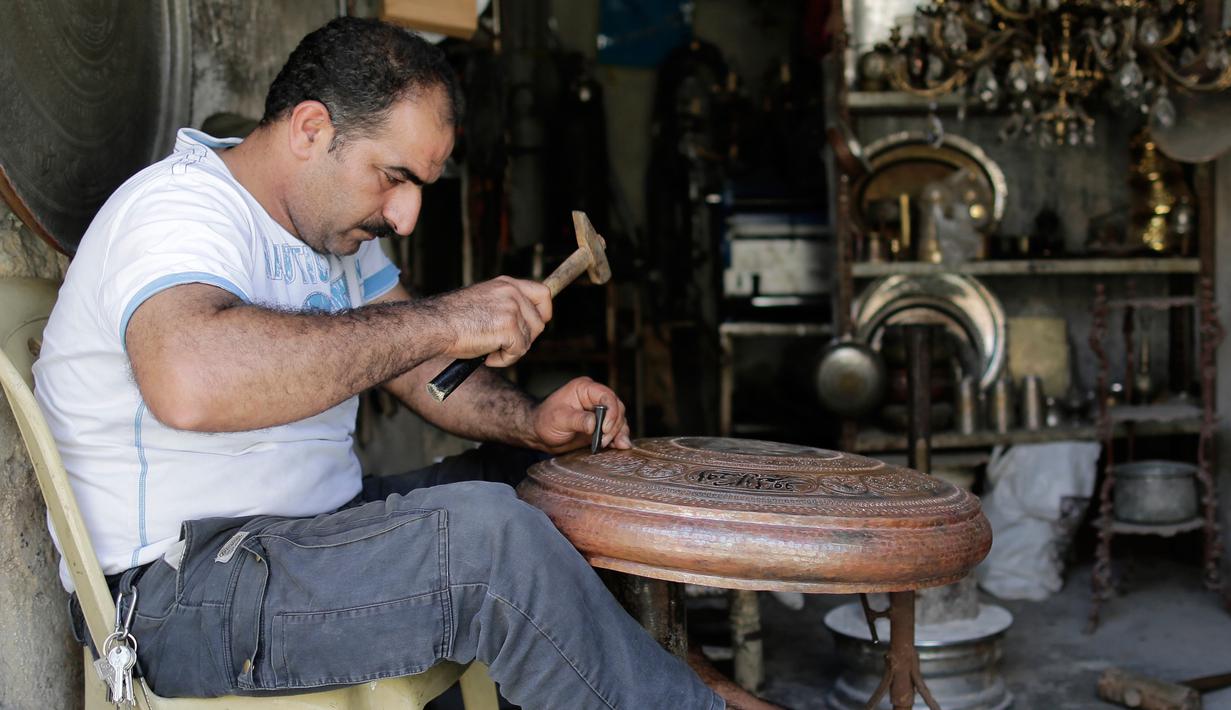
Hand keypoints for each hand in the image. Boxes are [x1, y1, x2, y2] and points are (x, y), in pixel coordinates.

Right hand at [437, 276, 552, 366]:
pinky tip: (486, 356)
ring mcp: (512, 309)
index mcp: (506, 283)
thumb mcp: (484, 301)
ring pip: (529, 340)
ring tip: (488, 349)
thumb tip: (527, 324)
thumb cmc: (453, 320)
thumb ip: (505, 306)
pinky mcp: (509, 327)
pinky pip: (519, 352)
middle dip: (525, 339)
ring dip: (511, 351)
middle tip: (502, 345)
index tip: (536, 325)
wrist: (435, 325)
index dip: (544, 312)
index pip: (543, 293)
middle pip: (540, 322)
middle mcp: (512, 292)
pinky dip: (504, 360)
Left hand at [531, 377, 631, 453]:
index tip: (604, 428)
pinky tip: (619, 446)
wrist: (540, 434)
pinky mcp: (600, 426)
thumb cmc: (545, 420)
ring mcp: (599, 412)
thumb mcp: (559, 419)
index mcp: (585, 389)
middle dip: (614, 426)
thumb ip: (577, 420)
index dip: (611, 411)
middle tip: (603, 440)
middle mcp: (595, 399)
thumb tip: (594, 424)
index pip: (606, 396)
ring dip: (619, 433)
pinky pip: (615, 431)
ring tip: (616, 445)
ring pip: (619, 420)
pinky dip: (618, 438)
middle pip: (617, 408)